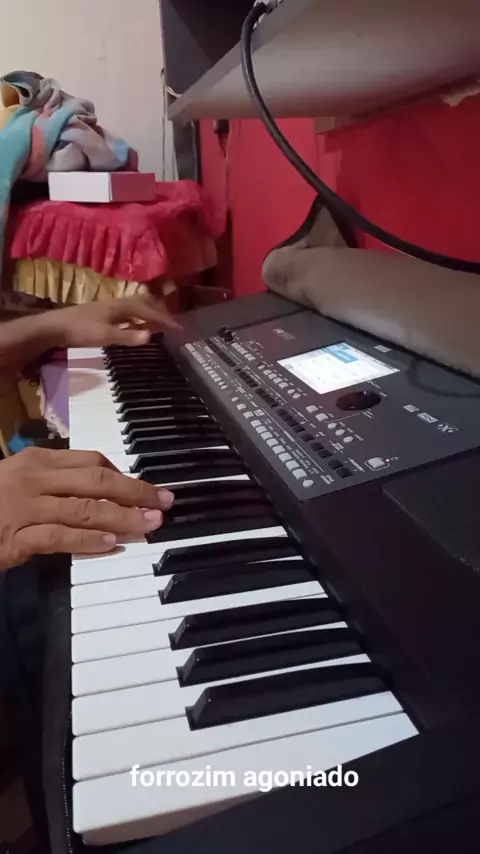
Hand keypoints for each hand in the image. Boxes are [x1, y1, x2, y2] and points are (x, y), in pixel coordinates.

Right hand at [0, 447, 173, 570]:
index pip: (91, 460)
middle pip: (96, 480)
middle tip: (163, 503)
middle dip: (135, 491)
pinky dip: (86, 540)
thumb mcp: (21, 481)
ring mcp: (23, 507)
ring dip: (121, 516)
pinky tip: (109, 544)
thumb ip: (56, 481)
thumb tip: (100, 485)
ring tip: (148, 524)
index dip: (125, 474)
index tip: (148, 488)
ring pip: (83, 508)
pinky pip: (58, 537)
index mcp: (37, 460)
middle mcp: (33, 478)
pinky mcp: (13, 538)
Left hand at [47, 294, 181, 348]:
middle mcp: (118, 303)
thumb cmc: (80, 331)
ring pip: (136, 307)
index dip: (165, 320)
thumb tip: (151, 337)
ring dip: (149, 315)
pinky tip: (137, 327)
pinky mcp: (104, 314)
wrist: (55, 327)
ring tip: (159, 324)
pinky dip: (138, 319)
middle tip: (172, 323)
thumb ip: (128, 337)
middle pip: (144, 304)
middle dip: (159, 312)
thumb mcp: (105, 336)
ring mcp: (110, 308)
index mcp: (121, 306)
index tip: (180, 328)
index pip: (148, 312)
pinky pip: (128, 313)